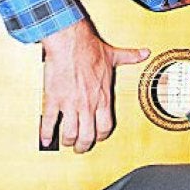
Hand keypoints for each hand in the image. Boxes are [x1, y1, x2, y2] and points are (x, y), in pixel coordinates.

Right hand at [40, 19, 149, 152]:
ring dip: (67, 140)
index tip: (97, 137)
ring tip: (64, 141)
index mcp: (103, 97)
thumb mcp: (114, 55)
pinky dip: (46, 133)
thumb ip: (130, 57)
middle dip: (83, 145)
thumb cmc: (90, 48)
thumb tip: (144, 53)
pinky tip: (45, 139)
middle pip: (87, 136)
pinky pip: (49, 122)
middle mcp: (88, 104)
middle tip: (79, 148)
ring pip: (70, 133)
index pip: (105, 126)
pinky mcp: (54, 99)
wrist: (71, 42)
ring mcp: (70, 104)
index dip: (101, 136)